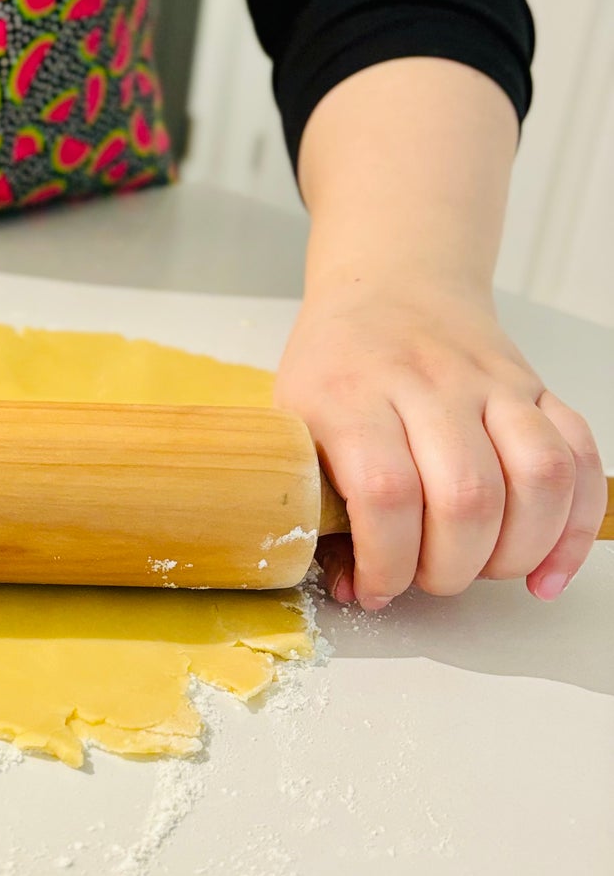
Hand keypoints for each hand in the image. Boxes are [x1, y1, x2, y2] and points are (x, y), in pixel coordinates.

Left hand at [275, 273, 604, 608]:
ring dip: (515, 551)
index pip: (386, 493)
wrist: (389, 286)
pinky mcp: (537, 389)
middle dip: (451, 568)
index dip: (388, 561)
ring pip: (536, 478)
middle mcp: (428, 384)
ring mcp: (491, 384)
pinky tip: (544, 571)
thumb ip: (315, 507)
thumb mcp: (296, 423)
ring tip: (481, 568)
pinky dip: (572, 529)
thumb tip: (355, 589)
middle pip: (467, 496)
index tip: (377, 588)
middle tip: (427, 577)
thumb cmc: (336, 364)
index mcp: (351, 395)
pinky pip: (579, 459)